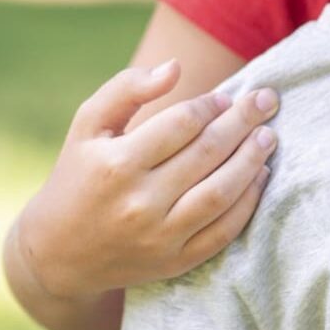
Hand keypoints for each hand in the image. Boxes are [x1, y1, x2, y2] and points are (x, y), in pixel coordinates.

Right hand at [15, 61, 277, 299]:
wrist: (59, 254)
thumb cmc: (79, 175)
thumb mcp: (87, 126)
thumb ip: (126, 89)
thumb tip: (174, 67)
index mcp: (115, 164)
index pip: (181, 124)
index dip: (210, 106)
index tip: (225, 97)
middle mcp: (138, 203)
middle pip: (207, 154)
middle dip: (244, 122)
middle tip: (266, 101)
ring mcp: (159, 236)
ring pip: (222, 192)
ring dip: (253, 160)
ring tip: (269, 136)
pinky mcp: (175, 262)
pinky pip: (224, 231)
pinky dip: (248, 201)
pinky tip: (260, 175)